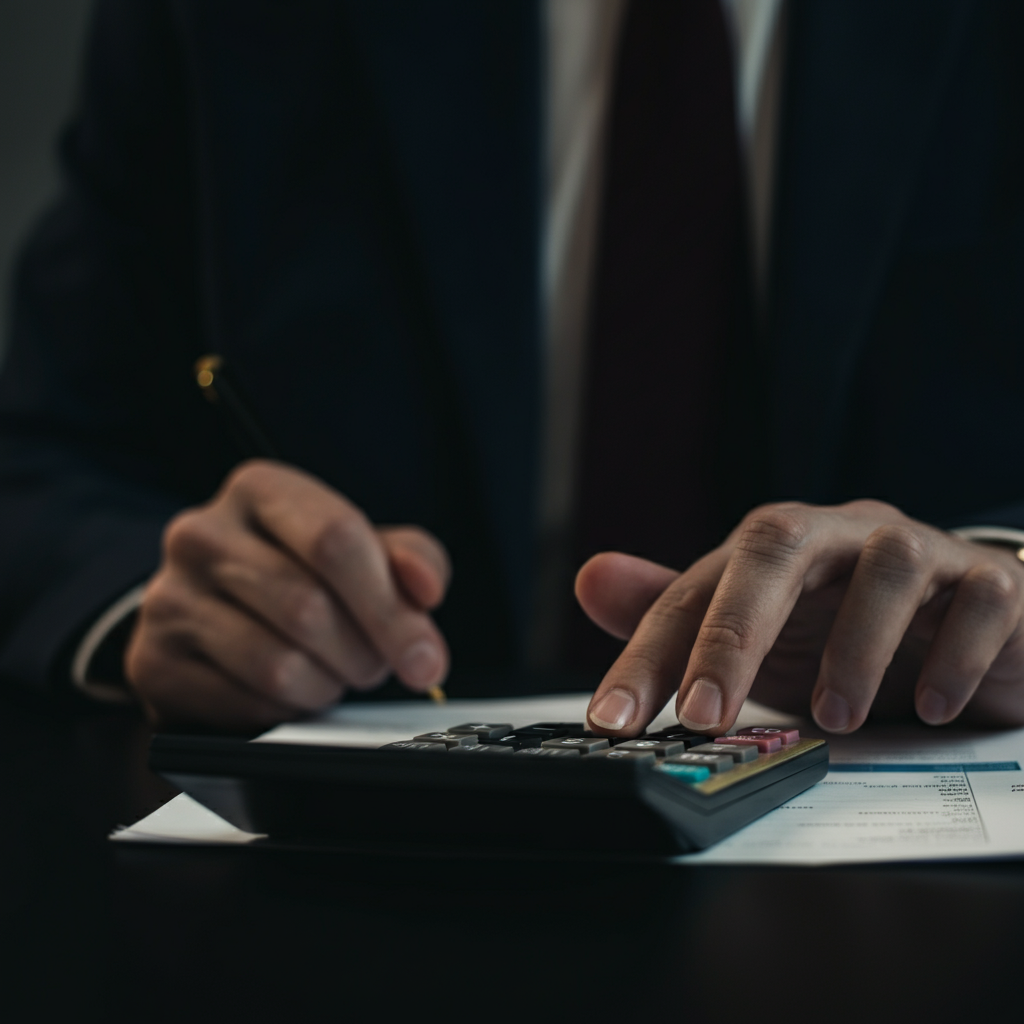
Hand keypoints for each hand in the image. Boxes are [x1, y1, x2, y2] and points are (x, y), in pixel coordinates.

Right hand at [125, 460, 450, 729]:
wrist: (207, 609)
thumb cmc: (298, 571)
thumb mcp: (362, 549)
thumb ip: (409, 559)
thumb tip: (425, 590)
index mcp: (260, 489)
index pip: (335, 539)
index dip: (390, 606)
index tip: (425, 655)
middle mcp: (203, 533)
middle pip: (309, 607)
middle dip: (363, 653)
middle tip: (377, 665)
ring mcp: (170, 597)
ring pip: (278, 664)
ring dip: (328, 685)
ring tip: (336, 673)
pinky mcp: (154, 661)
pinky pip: (246, 703)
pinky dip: (288, 710)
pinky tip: (294, 691)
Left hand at [580, 500, 1023, 736]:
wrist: (969, 623)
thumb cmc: (846, 626)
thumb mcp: (757, 632)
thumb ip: (679, 614)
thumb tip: (590, 581)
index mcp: (773, 550)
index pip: (696, 590)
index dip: (648, 653)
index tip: (613, 721)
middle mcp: (839, 535)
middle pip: (778, 548)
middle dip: (732, 633)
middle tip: (704, 715)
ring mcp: (918, 551)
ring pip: (886, 565)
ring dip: (854, 647)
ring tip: (835, 720)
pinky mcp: (990, 584)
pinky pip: (979, 601)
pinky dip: (952, 654)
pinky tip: (932, 708)